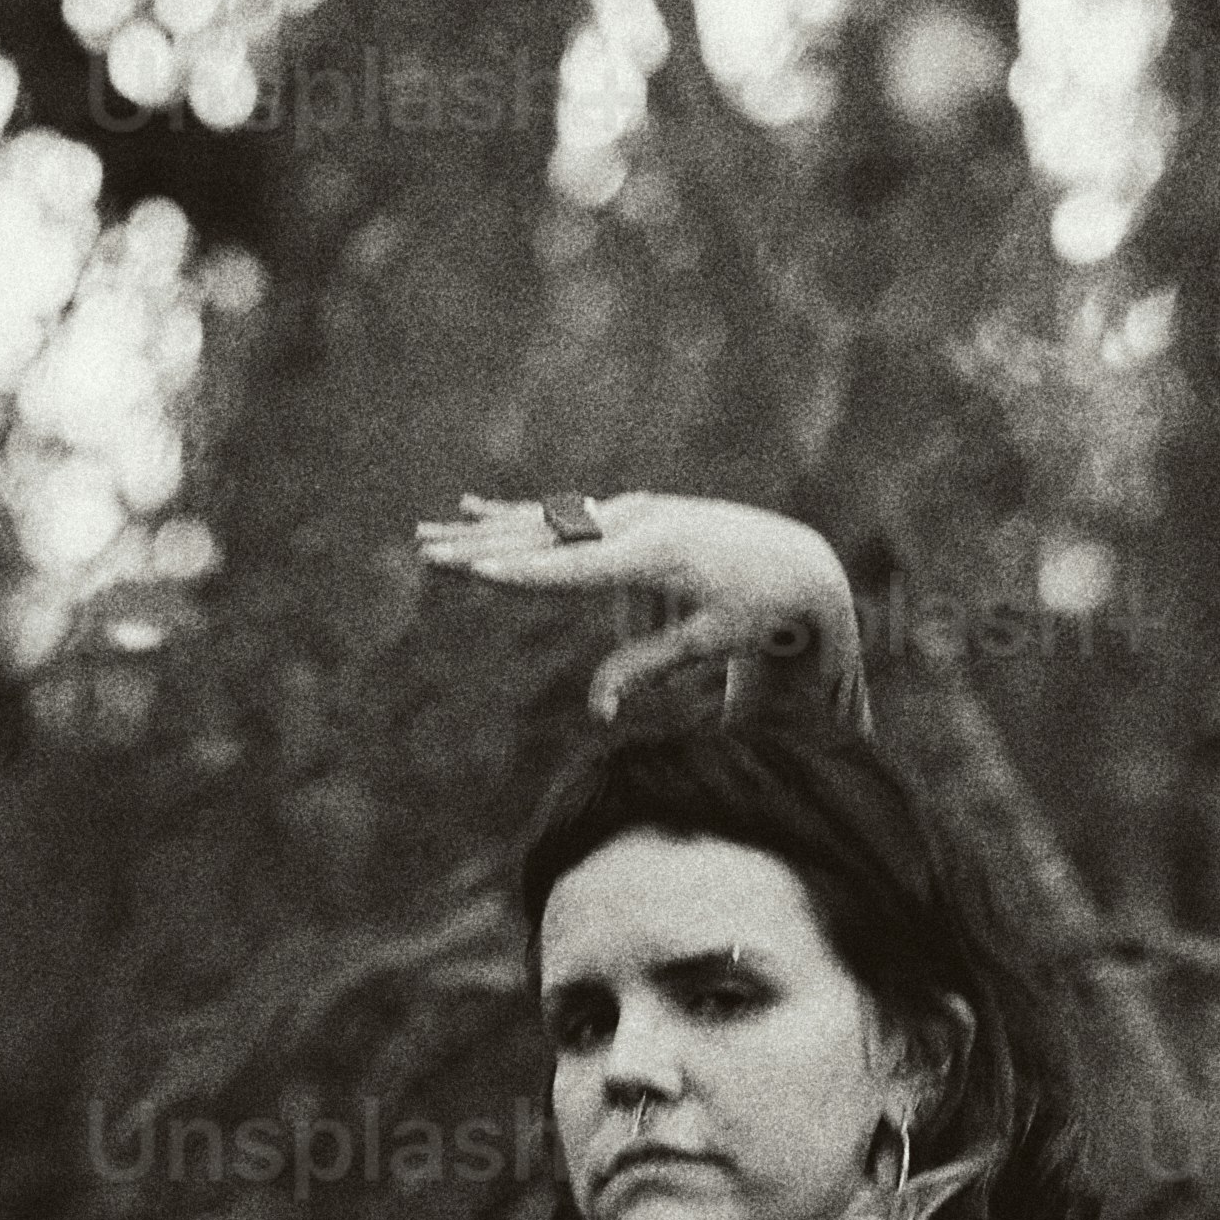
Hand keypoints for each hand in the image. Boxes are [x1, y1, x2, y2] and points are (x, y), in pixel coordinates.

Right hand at [414, 488, 863, 723]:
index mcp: (657, 553)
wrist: (794, 560)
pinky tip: (470, 507)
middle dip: (481, 547)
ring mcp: (629, 510)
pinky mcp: (628, 512)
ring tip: (427, 533)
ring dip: (483, 530)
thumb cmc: (756, 613)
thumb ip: (646, 670)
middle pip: (544, 539)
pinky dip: (515, 516)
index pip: (576, 569)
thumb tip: (595, 712)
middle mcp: (637, 521)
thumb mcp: (708, 645)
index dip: (522, 574)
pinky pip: (561, 517)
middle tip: (426, 554)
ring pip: (542, 524)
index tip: (477, 572)